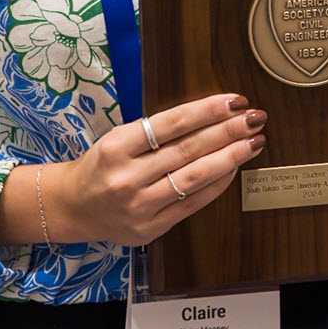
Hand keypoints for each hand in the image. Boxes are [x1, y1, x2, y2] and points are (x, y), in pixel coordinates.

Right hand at [12, 93, 266, 246]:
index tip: (235, 100)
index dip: (207, 110)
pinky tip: (233, 169)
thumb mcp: (118, 138)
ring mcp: (139, 206)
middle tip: (255, 117)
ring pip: (194, 177)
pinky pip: (192, 203)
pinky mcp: (150, 228)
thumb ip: (157, 131)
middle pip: (188, 149)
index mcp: (117, 146)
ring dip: (229, 158)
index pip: (171, 124)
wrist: (72, 207)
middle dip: (227, 131)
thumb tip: (211, 116)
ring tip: (254, 142)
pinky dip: (216, 185)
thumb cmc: (101, 165)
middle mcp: (127, 177)